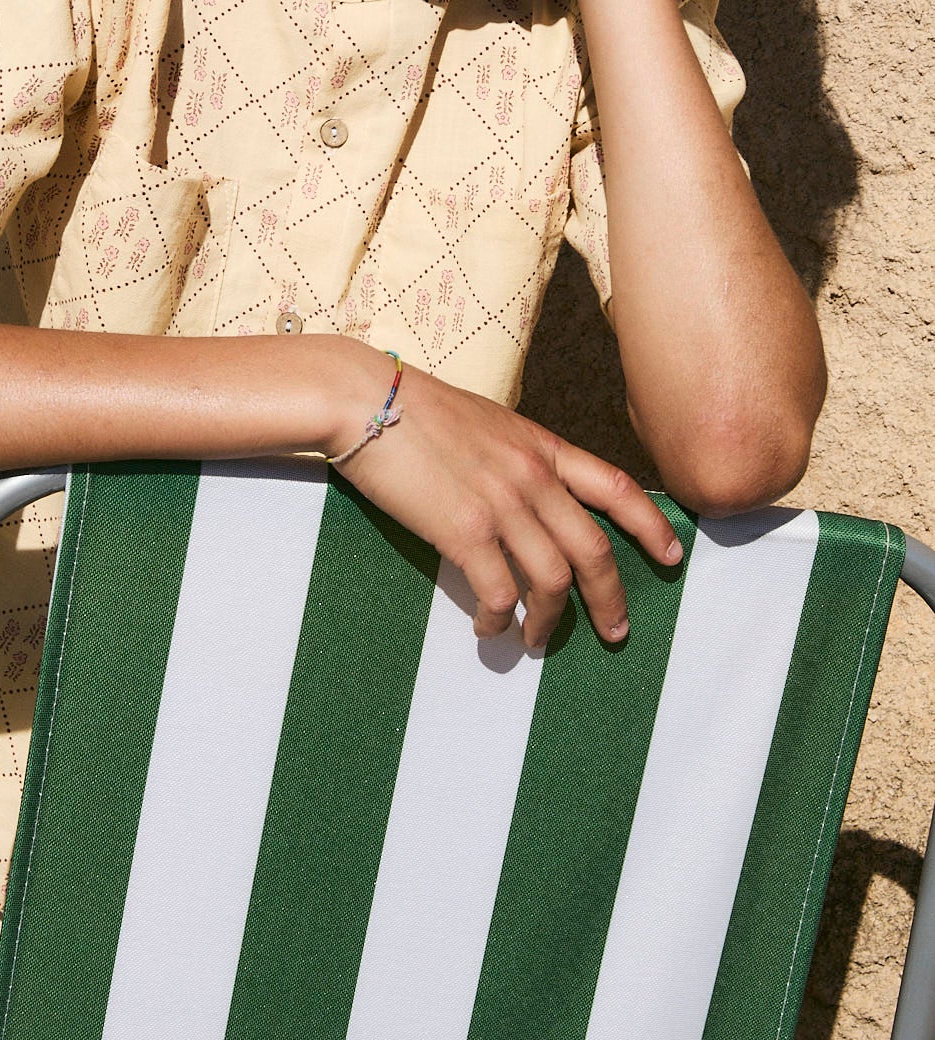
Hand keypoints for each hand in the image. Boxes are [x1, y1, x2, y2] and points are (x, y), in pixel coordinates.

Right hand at [332, 358, 681, 648]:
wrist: (365, 399)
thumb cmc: (415, 409)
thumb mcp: (487, 423)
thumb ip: (517, 457)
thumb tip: (530, 495)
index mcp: (542, 446)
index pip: (617, 488)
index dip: (652, 527)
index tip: (673, 557)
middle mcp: (532, 476)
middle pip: (594, 549)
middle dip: (610, 599)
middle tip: (614, 631)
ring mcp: (501, 503)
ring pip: (552, 579)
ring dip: (549, 620)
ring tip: (535, 639)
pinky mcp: (462, 530)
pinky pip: (499, 591)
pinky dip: (500, 619)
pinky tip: (490, 626)